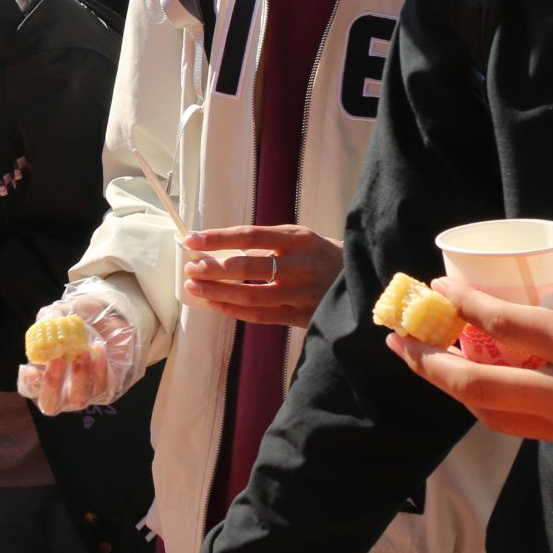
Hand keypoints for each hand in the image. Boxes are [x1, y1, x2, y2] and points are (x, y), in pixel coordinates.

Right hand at [17, 281, 138, 415]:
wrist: (115, 317)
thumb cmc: (83, 317)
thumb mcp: (65, 311)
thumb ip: (51, 317)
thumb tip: (46, 323)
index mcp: (46, 371)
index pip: (30, 387)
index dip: (29, 382)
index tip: (32, 368)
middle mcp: (63, 388)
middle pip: (50, 404)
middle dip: (51, 385)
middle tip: (57, 361)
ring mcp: (85, 392)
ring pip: (78, 400)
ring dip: (79, 377)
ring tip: (82, 353)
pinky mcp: (108, 389)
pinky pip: (102, 387)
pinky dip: (99, 370)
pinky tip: (98, 350)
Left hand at [181, 225, 341, 325]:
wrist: (362, 281)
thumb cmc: (319, 255)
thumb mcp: (299, 238)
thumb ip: (266, 243)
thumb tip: (220, 249)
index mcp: (297, 239)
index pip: (249, 236)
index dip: (218, 238)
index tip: (191, 239)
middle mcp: (300, 265)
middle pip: (248, 267)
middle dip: (213, 268)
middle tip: (191, 268)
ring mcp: (302, 293)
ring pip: (251, 296)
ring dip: (218, 292)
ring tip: (194, 287)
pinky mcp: (303, 316)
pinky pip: (262, 316)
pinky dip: (234, 311)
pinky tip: (215, 304)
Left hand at [388, 276, 552, 483]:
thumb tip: (548, 319)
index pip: (509, 325)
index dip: (466, 303)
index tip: (439, 287)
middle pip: (479, 386)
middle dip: (429, 365)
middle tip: (398, 342)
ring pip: (496, 416)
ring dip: (455, 391)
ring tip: (427, 365)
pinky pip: (532, 429)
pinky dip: (502, 406)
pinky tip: (487, 388)